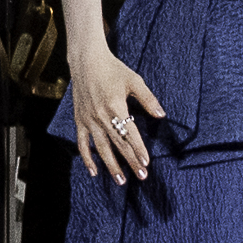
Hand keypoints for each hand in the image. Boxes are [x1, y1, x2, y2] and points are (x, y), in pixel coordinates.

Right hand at [68, 47, 163, 182]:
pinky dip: (87, 158)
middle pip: (118, 144)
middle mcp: (101, 116)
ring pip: (101, 148)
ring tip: (121, 181)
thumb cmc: (113, 69)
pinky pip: (82, 143)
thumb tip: (162, 115)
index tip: (146, 163)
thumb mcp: (134, 80)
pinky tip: (94, 171)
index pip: (129, 133)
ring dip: (111, 165)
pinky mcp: (80, 120)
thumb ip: (148, 99)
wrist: (86, 61)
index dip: (138, 149)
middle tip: (141, 176)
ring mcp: (89, 120)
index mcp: (115, 106)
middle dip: (130, 161)